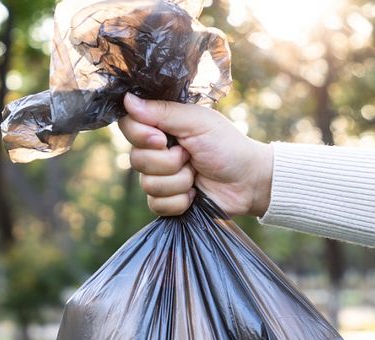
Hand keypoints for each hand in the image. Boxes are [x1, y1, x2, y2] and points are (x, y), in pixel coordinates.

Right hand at [118, 94, 272, 216]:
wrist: (247, 182)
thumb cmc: (227, 146)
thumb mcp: (197, 122)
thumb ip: (162, 111)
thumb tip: (127, 99)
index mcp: (161, 127)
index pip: (128, 126)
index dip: (141, 136)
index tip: (162, 139)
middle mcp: (155, 151)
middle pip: (136, 159)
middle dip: (168, 162)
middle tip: (190, 157)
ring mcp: (160, 177)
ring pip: (147, 185)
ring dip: (179, 181)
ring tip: (196, 175)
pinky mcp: (166, 201)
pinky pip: (157, 205)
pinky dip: (180, 201)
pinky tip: (195, 194)